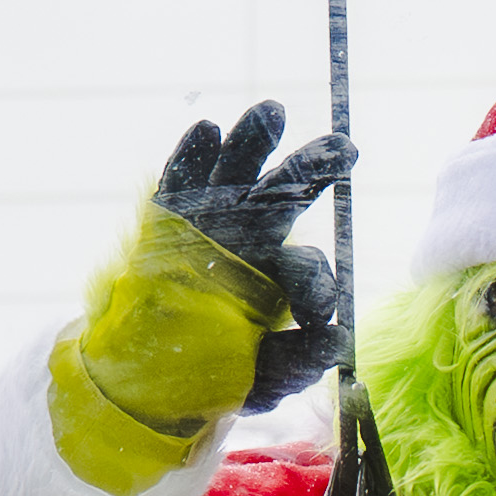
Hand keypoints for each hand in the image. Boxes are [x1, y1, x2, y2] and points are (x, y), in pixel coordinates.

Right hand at [145, 102, 356, 415]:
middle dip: (310, 169)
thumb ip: (302, 359)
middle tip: (346, 148)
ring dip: (251, 144)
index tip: (312, 313)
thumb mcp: (269, 375)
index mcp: (278, 278)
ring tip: (274, 113)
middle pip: (282, 198)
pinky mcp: (165, 226)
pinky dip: (190, 159)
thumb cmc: (221, 373)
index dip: (312, 283)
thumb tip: (336, 336)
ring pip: (233, 178)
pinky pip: (178, 186)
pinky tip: (208, 129)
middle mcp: (249, 244)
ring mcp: (207, 229)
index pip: (305, 267)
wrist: (150, 381)